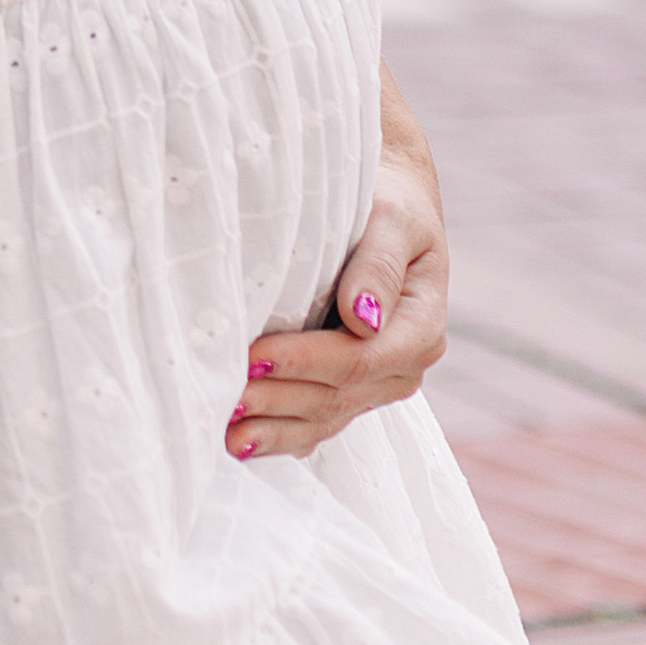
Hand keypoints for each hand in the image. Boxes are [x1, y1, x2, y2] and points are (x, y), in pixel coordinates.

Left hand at [226, 61, 448, 464]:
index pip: (359, 358)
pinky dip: (280, 434)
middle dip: (280, 399)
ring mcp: (376, 383)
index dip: (305, 361)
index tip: (254, 356)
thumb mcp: (391, 217)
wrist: (387, 207)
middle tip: (225, 401)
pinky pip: (317, 421)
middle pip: (337, 395)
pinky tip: (242, 442)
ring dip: (275, 428)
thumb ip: (378, 263)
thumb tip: (364, 318)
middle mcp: (403, 364)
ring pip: (324, 417)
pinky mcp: (349, 388)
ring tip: (225, 433)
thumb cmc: (386, 201)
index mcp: (420, 326)